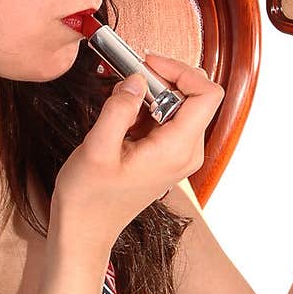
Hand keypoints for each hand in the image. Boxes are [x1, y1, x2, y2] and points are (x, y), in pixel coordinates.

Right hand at [51, 54, 223, 250]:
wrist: (85, 230)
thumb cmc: (89, 198)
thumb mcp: (97, 148)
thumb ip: (119, 108)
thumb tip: (136, 79)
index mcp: (177, 149)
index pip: (207, 94)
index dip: (181, 70)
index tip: (148, 63)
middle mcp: (186, 153)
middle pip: (194, 96)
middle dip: (162, 78)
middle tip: (127, 75)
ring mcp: (179, 155)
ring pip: (179, 106)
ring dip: (151, 93)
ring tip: (119, 97)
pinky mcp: (167, 156)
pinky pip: (166, 119)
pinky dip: (146, 108)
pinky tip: (121, 115)